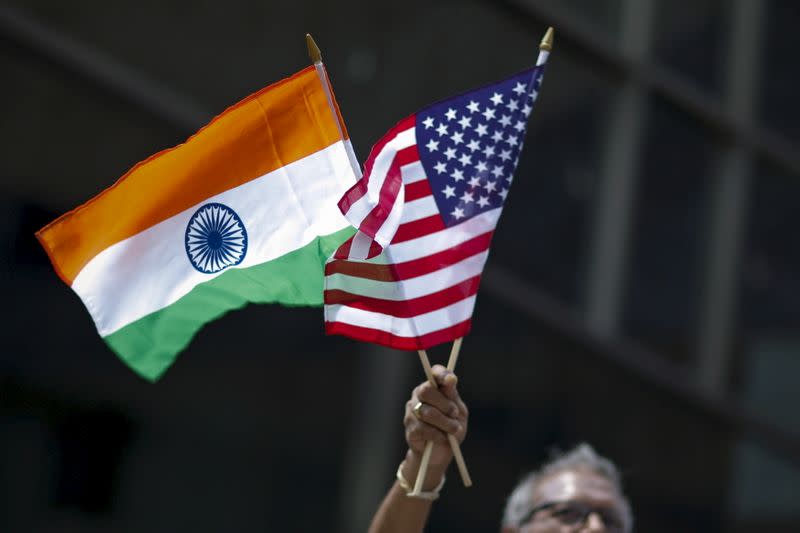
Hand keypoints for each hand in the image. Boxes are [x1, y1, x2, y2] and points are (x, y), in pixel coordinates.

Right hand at [402, 364, 467, 486]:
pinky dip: (437, 435)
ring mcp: (412, 411)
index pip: (434, 373)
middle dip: (444, 404)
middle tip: (454, 414)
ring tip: (453, 430)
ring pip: (426, 412)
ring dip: (444, 422)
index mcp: (434, 387)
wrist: (442, 453)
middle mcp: (419, 395)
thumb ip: (452, 397)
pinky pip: (423, 428)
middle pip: (426, 391)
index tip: (451, 380)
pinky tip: (442, 438)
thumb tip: (450, 381)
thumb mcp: (458, 412)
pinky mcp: (410, 428)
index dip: (441, 374)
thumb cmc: (451, 428)